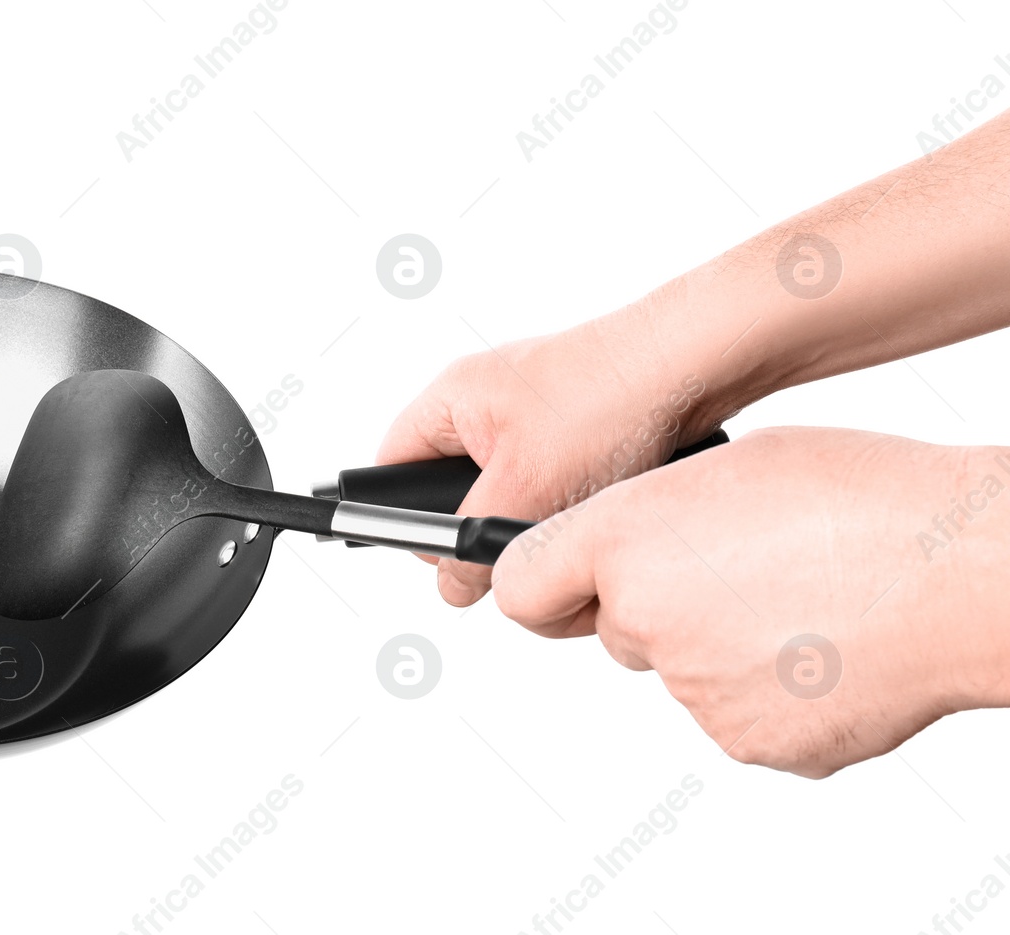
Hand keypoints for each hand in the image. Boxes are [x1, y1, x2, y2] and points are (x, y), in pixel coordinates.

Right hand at [377, 308, 724, 605]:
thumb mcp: (524, 489)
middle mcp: (482, 397)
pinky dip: (565, 496)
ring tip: (564, 513)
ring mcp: (529, 408)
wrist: (695, 359)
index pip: (391, 470)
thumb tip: (451, 586)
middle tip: (512, 540)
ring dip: (529, 513)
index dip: (406, 520)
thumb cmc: (608, 397)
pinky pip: (548, 474)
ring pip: (504, 486)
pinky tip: (596, 498)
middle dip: (479, 523)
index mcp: (449, 399)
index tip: (440, 556)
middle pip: (448, 487)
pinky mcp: (572, 418)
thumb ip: (472, 545)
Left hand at [490, 426, 1009, 777]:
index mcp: (626, 537)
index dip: (541, 581)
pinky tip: (821, 648)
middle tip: (733, 572)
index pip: (518, 583)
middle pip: (613, 626)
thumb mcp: (730, 469)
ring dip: (716, 646)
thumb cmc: (864, 500)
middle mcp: (643, 617)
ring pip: (678, 670)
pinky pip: (733, 714)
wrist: (964, 575)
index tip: (555, 581)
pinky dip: (765, 690)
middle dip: (654, 605)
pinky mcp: (746, 740)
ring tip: (800, 601)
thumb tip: (628, 552)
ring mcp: (694, 689)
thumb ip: (651, 518)